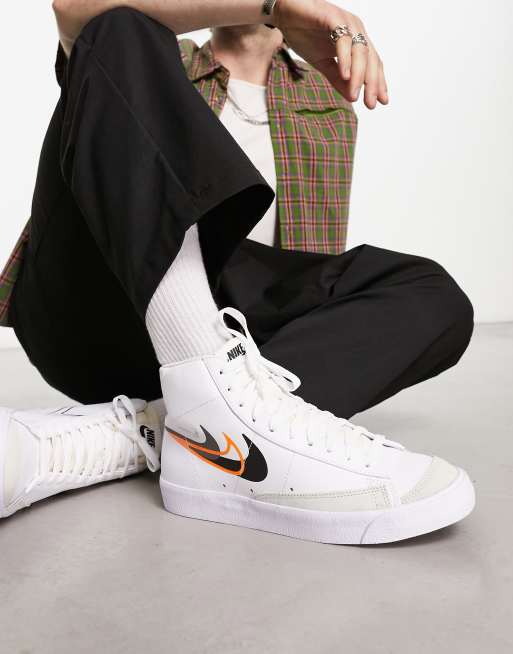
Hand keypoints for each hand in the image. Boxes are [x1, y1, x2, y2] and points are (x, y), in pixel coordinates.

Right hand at [273, 0, 387, 108]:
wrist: (286, 14)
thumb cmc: (305, 34)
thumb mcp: (323, 63)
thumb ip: (338, 79)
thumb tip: (353, 97)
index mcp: (355, 40)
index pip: (372, 63)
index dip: (377, 83)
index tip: (380, 102)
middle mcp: (355, 30)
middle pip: (370, 59)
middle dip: (372, 84)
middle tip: (371, 104)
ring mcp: (346, 23)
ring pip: (360, 51)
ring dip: (359, 75)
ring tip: (355, 95)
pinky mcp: (333, 18)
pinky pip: (343, 40)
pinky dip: (345, 59)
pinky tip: (345, 75)